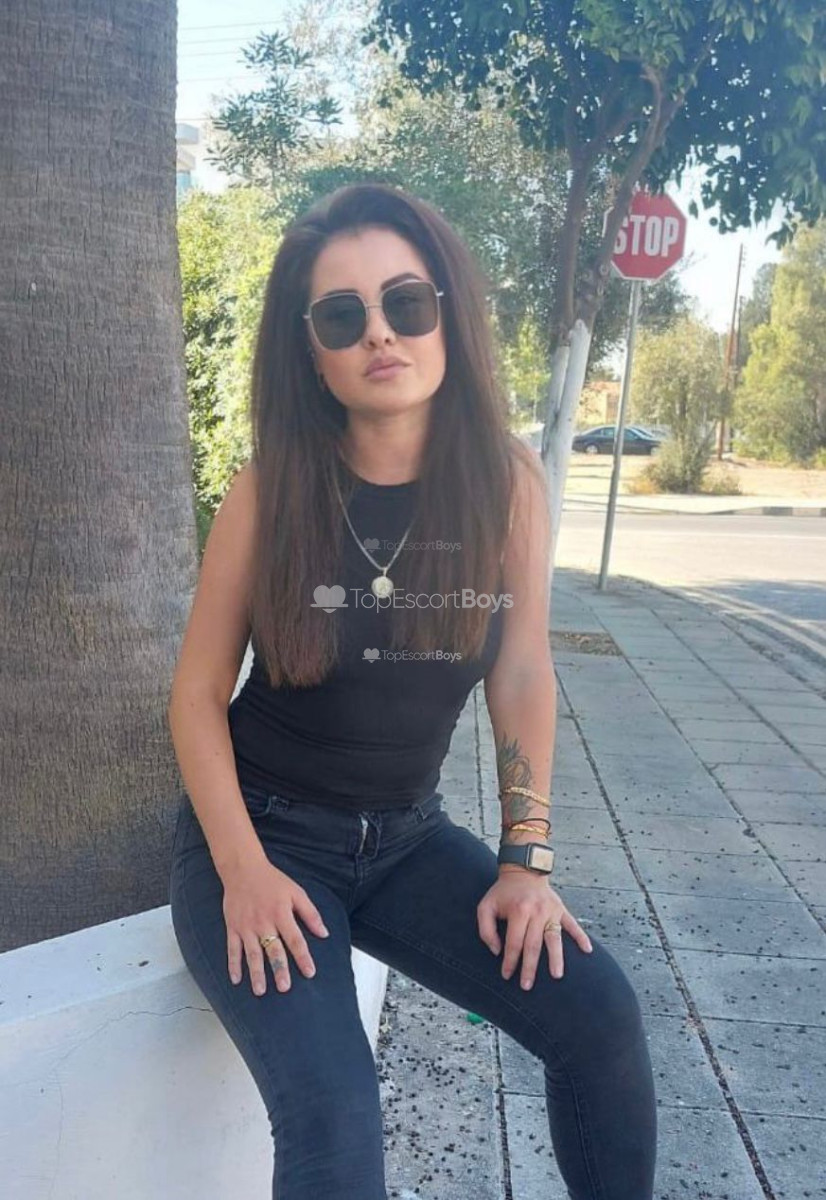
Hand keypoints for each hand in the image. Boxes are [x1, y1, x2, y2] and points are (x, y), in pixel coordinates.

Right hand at [221, 857, 329, 996]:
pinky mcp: (233, 927)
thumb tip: (324, 933)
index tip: (310, 972)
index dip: (303, 957)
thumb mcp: (296, 892)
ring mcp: (246, 926)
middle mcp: (263, 922)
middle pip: (273, 949)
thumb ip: (310, 913)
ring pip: (252, 954)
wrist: (243, 869)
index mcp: (281, 913)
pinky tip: (236, 980)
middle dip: (279, 969)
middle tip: (285, 988)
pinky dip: (232, 965)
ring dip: (256, 973)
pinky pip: (232, 949)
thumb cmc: (272, 881)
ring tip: (261, 991)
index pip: (295, 939)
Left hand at [477, 871, 591, 987]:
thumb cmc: (503, 892)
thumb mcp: (486, 906)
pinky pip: (573, 925)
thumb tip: (497, 951)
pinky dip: (581, 937)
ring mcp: (551, 911)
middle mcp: (537, 912)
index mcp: (518, 911)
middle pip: (533, 945)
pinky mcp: (561, 909)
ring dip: (556, 958)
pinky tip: (587, 950)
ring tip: (557, 975)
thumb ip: (486, 929)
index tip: (507, 975)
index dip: (510, 961)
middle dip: (530, 967)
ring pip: (554, 938)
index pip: (514, 943)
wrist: (523, 870)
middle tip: (527, 985)